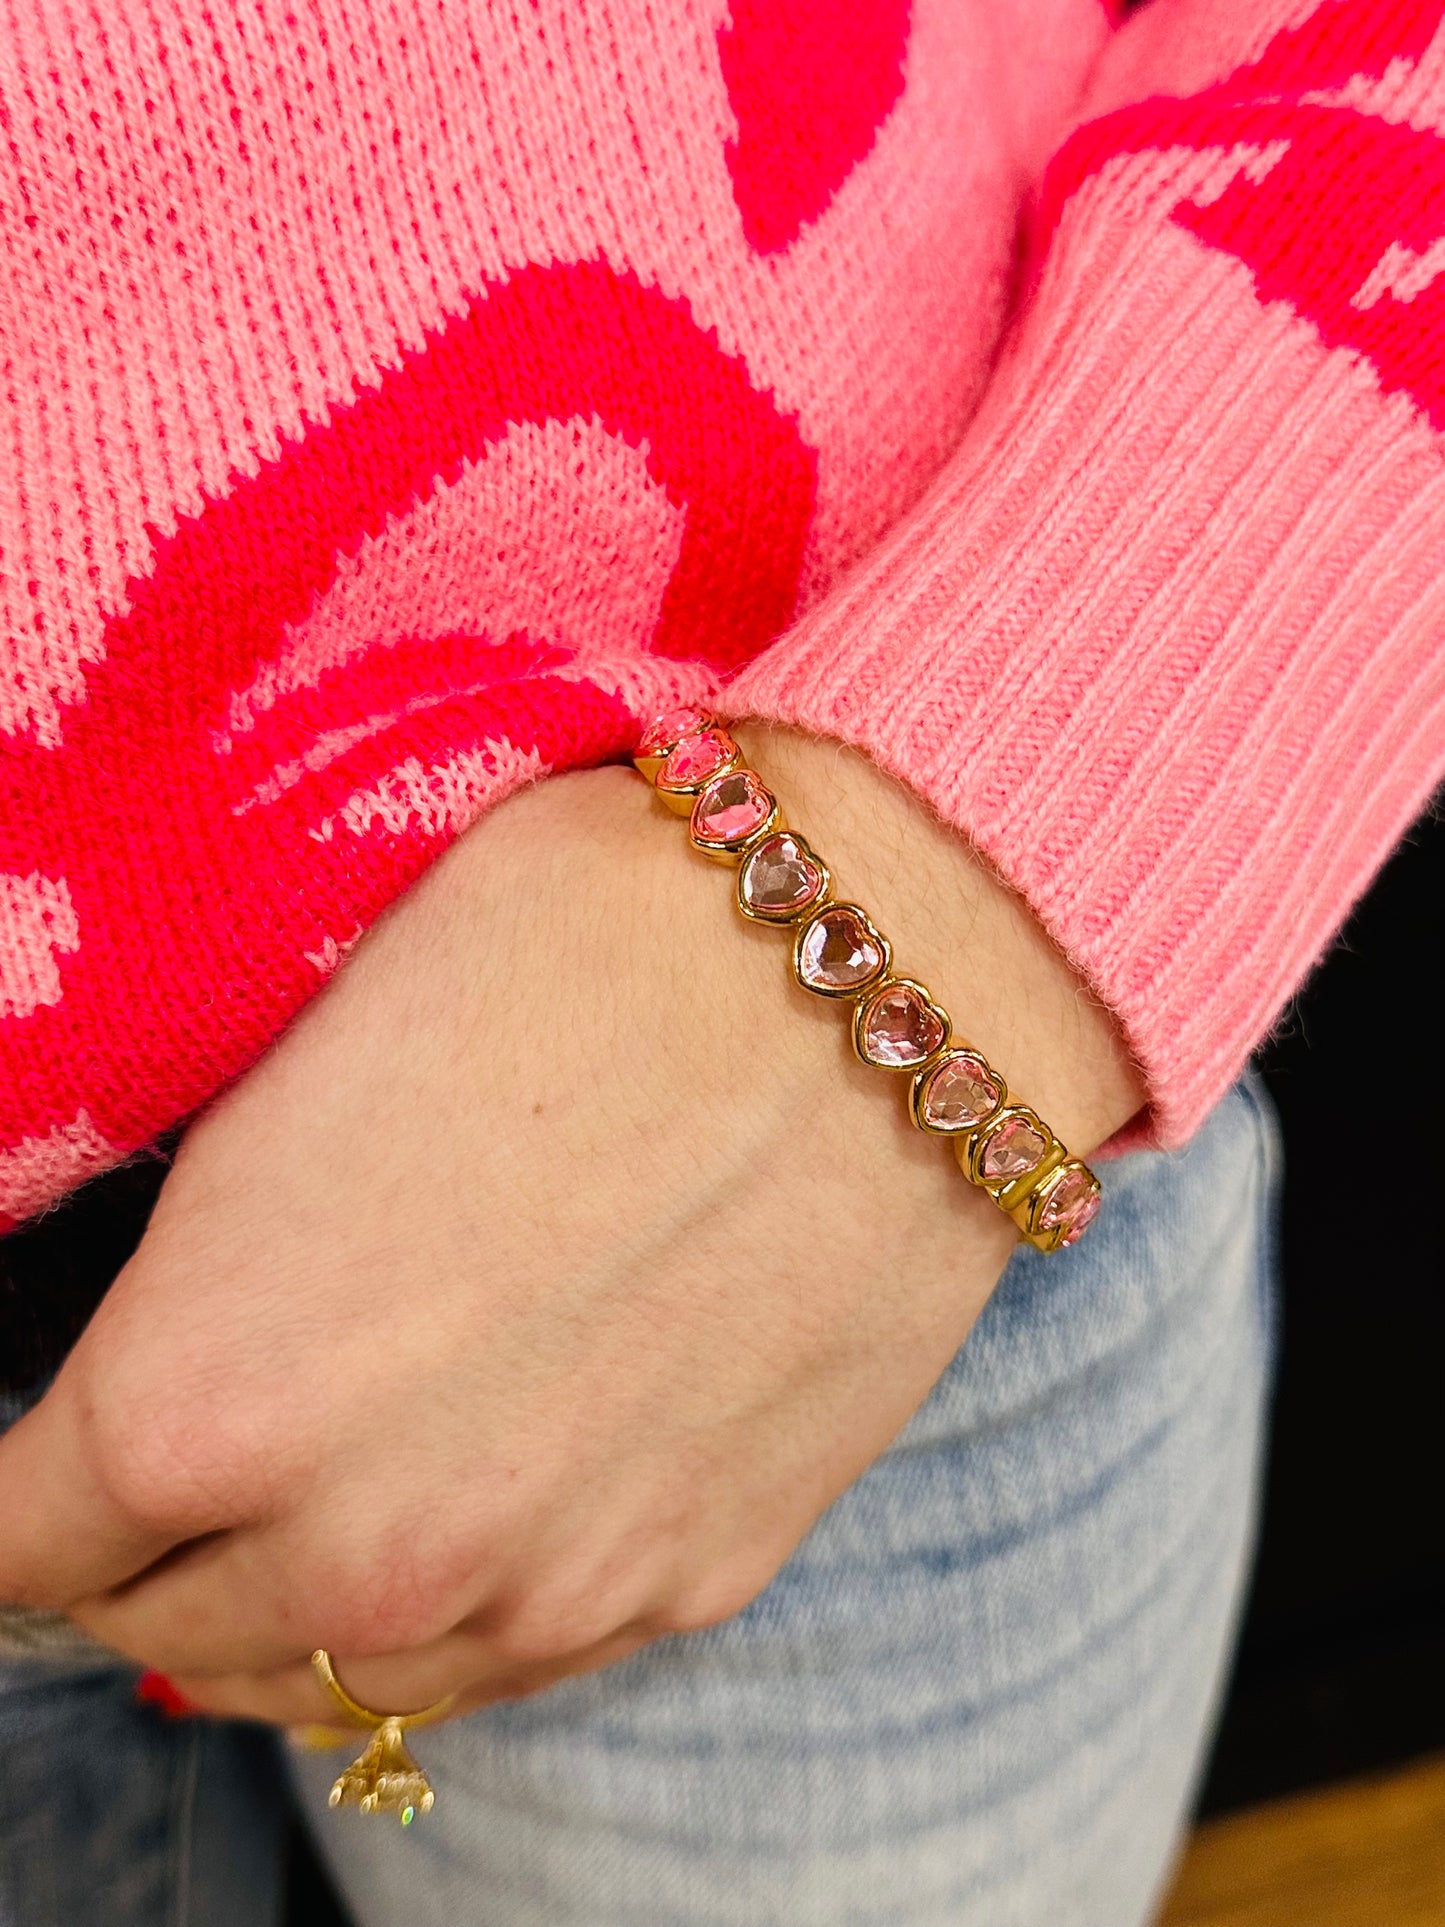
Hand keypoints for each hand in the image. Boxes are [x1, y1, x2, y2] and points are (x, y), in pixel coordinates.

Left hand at [0, 729, 1141, 1724]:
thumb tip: (170, 1326)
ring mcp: (543, 1589)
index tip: (49, 1455)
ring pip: (339, 1683)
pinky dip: (454, 1612)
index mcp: (207, 1395)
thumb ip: (201, 1261)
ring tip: (317, 1504)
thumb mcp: (304, 1060)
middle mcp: (363, 1545)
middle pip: (163, 1631)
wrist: (891, 966)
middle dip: (142, 1554)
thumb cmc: (582, 943)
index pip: (16, 1540)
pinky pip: (507, 1664)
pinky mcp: (694, 1579)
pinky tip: (476, 1508)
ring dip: (293, 1608)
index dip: (15, 1490)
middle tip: (174, 1469)